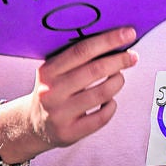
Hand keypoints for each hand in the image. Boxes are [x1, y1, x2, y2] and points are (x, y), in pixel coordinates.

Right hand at [11, 27, 139, 158]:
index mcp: (48, 71)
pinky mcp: (69, 132)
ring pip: (102, 93)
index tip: (129, 33)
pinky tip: (110, 101)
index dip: (109, 40)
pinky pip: (102, 117)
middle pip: (95, 70)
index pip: (82, 50)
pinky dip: (112, 106)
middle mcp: (51, 92)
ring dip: (117, 82)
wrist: (32, 125)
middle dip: (120, 60)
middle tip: (132, 56)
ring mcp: (59, 114)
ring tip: (119, 78)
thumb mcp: (55, 72)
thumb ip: (78, 58)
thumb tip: (115, 39)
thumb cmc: (53, 91)